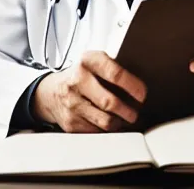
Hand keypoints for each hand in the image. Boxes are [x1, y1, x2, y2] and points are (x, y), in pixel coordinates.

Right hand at [32, 51, 146, 132]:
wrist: (50, 92)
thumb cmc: (81, 75)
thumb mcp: (94, 62)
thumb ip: (113, 68)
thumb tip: (140, 84)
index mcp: (88, 61)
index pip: (115, 74)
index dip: (133, 86)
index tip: (142, 95)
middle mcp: (77, 80)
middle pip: (110, 102)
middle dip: (129, 111)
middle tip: (136, 112)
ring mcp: (72, 103)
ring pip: (105, 121)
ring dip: (121, 123)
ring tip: (127, 119)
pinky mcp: (70, 123)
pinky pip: (96, 131)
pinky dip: (108, 131)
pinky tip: (113, 124)